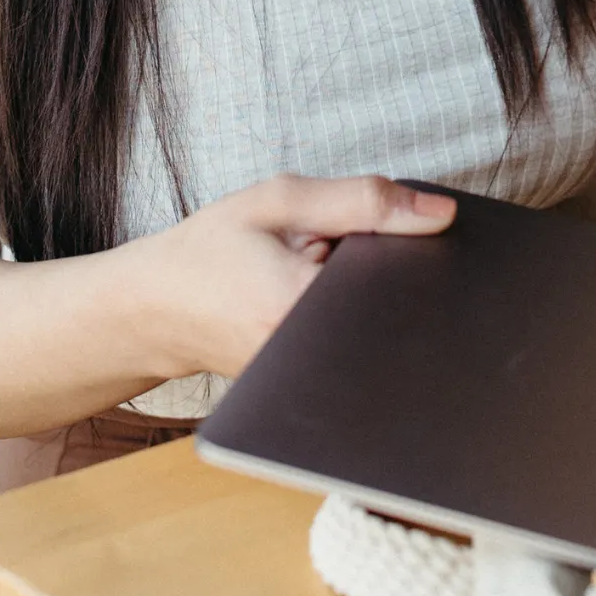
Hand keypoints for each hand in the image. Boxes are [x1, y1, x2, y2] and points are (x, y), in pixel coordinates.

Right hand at [136, 174, 455, 380]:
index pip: (400, 296)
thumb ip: (365, 201)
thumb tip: (441, 213)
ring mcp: (308, 385)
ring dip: (377, 306)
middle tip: (350, 254)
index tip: (425, 243)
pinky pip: (357, 358)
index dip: (424, 266)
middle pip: (397, 326)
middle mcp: (308, 362)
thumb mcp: (282, 201)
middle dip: (400, 285)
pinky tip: (328, 298)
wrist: (154, 309)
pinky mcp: (307, 394)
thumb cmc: (209, 249)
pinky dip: (357, 324)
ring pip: (380, 345)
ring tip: (326, 274)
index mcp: (302, 307)